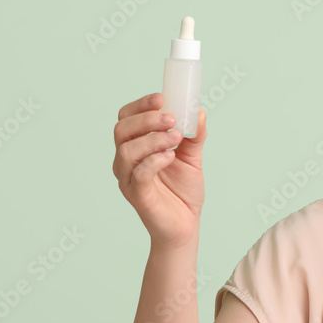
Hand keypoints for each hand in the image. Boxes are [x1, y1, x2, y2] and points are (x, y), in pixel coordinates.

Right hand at [112, 93, 206, 247]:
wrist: (186, 225)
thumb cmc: (183, 191)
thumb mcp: (192, 157)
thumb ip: (195, 135)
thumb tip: (199, 111)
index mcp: (135, 147)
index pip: (126, 118)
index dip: (140, 105)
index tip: (162, 98)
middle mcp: (126, 161)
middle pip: (122, 130)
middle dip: (147, 119)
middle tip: (172, 119)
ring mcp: (129, 178)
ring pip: (128, 150)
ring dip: (153, 139)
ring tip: (176, 137)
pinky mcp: (137, 195)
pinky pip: (139, 173)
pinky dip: (154, 160)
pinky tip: (170, 157)